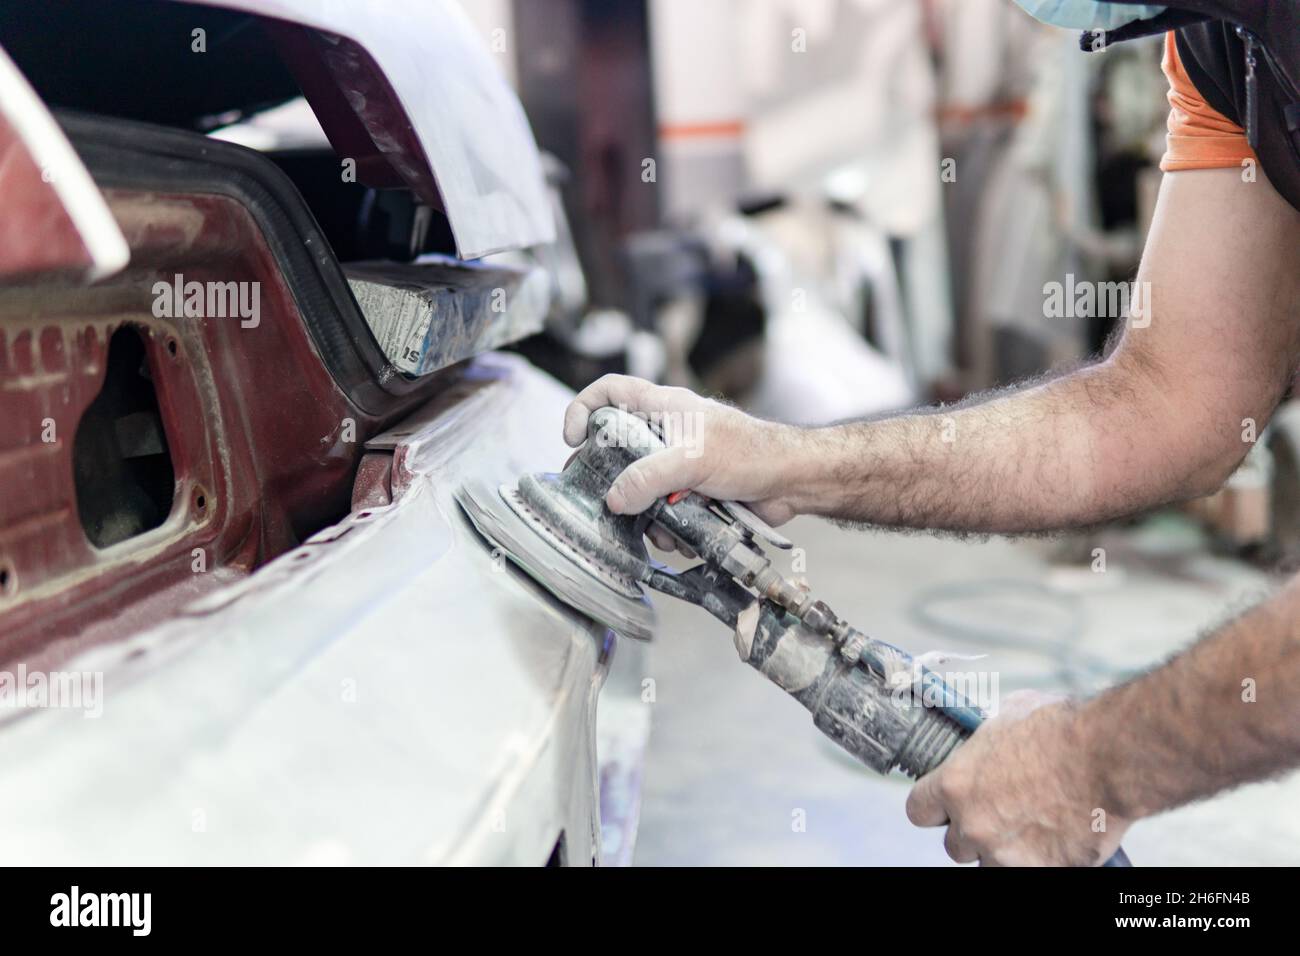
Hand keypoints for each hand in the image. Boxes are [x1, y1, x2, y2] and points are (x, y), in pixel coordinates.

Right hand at [563, 375, 799, 526]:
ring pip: (639, 489)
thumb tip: (615, 498)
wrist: (791, 482)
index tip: (572, 439)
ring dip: (645, 514)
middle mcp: (665, 433)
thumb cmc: (752, 453)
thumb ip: (649, 477)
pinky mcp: (690, 492)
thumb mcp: (693, 459)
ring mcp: (677, 464)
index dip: (583, 409)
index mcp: (663, 407)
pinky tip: (681, 536)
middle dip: (612, 481)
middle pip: (617, 450)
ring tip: (661, 527)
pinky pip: (662, 511)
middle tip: (604, 501)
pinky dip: (667, 527)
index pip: (609, 391)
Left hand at [905, 690, 1129, 865]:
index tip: (945, 805)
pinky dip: (1041, 859)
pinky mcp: (1043, 870)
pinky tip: (1057, 836)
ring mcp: (1007, 853)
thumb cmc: (1059, 729)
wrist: (1107, 756)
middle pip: (955, 845)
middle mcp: (974, 825)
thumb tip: (987, 741)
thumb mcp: (1006, 717)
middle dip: (972, 831)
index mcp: (955, 785)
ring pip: (990, 864)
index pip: (919, 811)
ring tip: (1028, 826)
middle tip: (998, 813)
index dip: (933, 808)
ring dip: (1003, 850)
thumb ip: (986, 742)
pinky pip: (1032, 870)